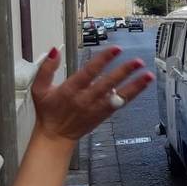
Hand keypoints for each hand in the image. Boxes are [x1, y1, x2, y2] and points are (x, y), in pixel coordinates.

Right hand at [31, 46, 153, 143]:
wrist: (56, 135)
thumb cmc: (49, 111)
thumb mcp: (39, 89)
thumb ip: (46, 69)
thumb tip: (54, 52)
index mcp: (70, 90)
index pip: (89, 72)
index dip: (103, 60)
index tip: (115, 50)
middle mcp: (86, 98)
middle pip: (108, 83)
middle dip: (124, 71)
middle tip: (137, 62)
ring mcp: (97, 107)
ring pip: (119, 95)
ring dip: (135, 85)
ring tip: (148, 75)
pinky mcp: (105, 113)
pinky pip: (121, 103)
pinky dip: (133, 93)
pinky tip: (143, 84)